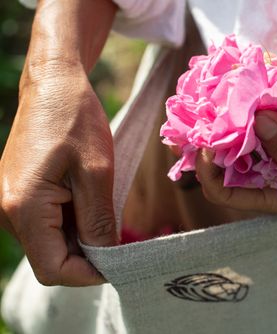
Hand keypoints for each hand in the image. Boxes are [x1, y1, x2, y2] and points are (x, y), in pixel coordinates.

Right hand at [0, 0, 117, 285]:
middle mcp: (8, 212)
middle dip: (88, 255)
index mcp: (23, 208)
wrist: (53, 84)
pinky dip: (73, 223)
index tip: (121, 260)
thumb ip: (98, 221)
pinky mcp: (20, 194)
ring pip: (51, 242)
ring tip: (107, 212)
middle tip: (122, 238)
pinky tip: (91, 203)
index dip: (89, 273)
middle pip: (51, 259)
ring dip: (82, 238)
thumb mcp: (97, 172)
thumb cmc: (75, 119)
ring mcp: (11, 203)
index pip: (53, 269)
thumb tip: (105, 258)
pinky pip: (47, 224)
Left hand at [195, 60, 276, 212]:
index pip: (227, 191)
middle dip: (214, 137)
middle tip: (199, 111)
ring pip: (247, 130)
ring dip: (235, 114)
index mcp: (276, 195)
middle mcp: (274, 171)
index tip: (206, 144)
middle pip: (230, 157)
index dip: (209, 171)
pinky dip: (261, 98)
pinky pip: (270, 110)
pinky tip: (253, 83)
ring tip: (220, 93)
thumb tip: (257, 121)